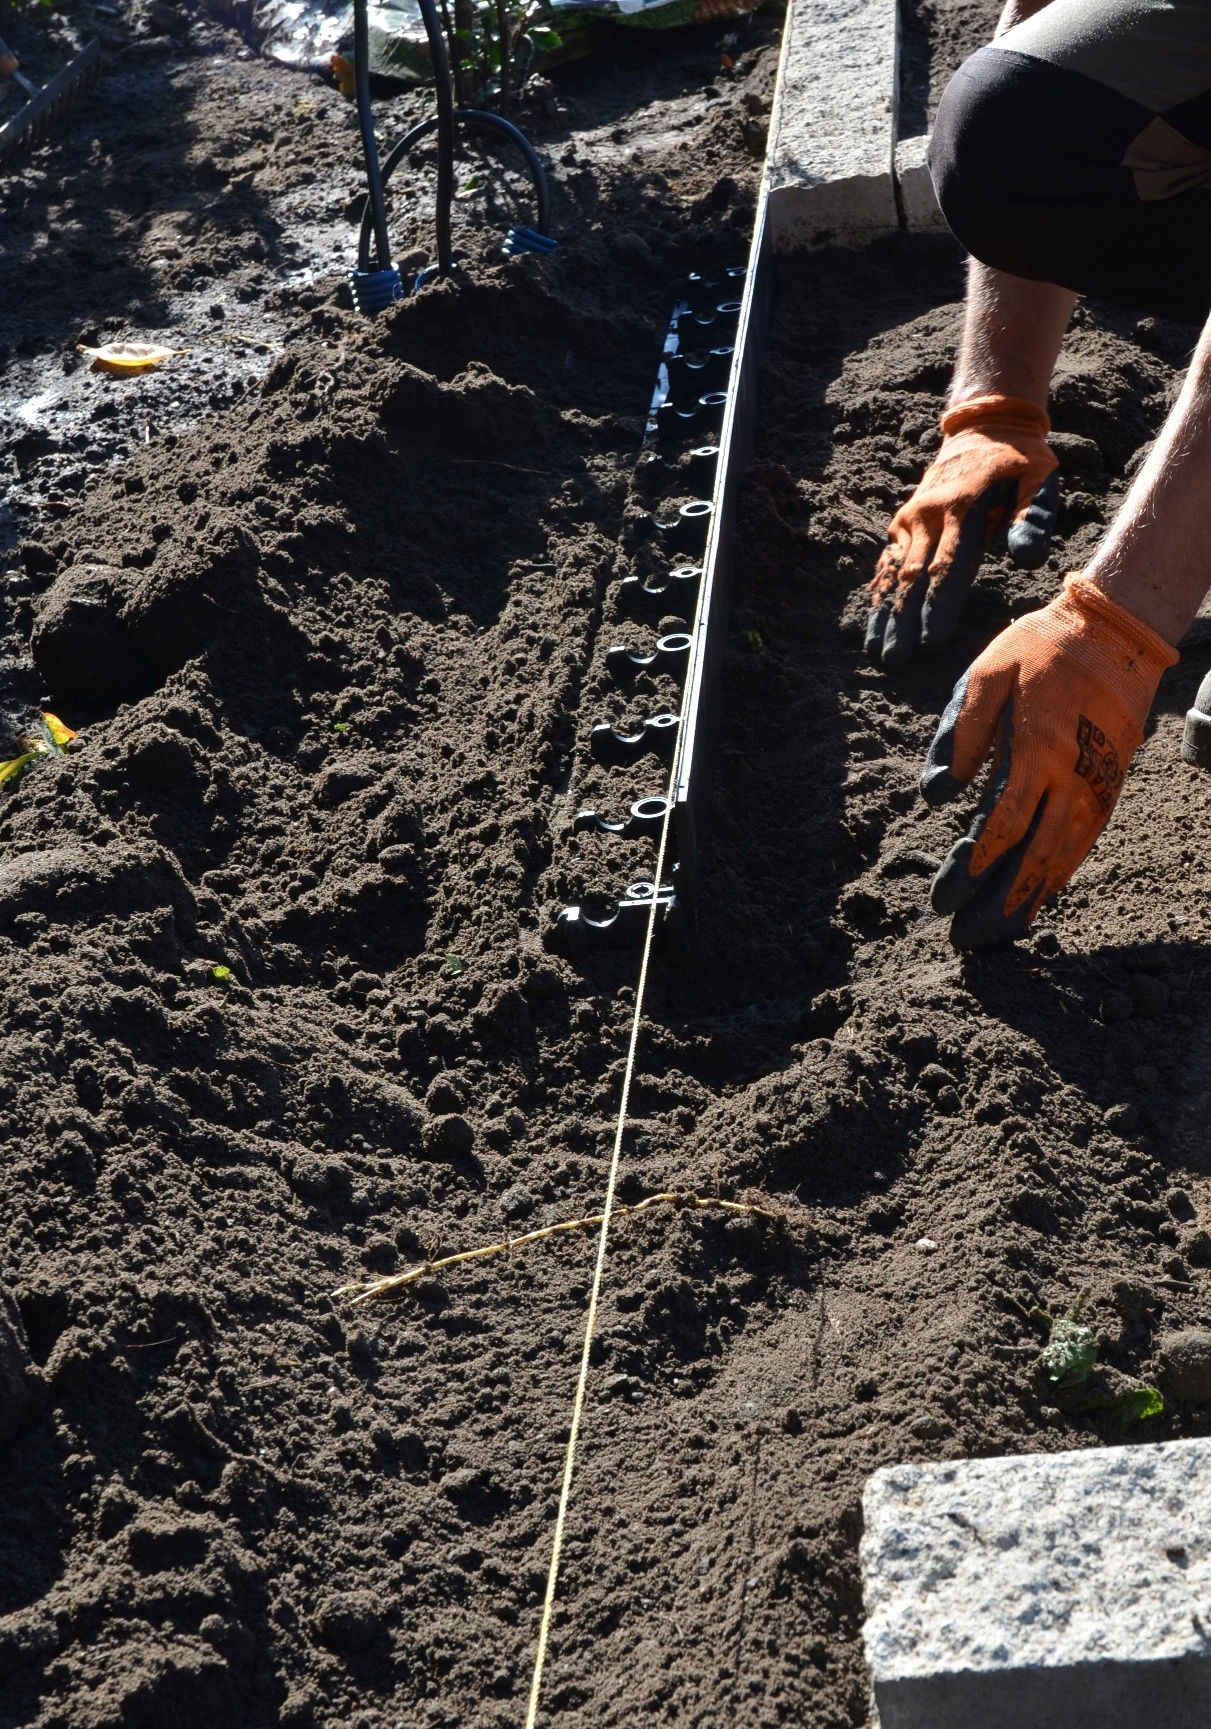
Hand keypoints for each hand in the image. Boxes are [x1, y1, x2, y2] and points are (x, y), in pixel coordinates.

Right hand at [867, 394, 1059, 667]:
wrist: (984, 428)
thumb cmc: (1021, 463)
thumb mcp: (1039, 481)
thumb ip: (1032, 519)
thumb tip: (1028, 558)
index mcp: (963, 510)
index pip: (948, 568)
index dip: (938, 609)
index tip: (929, 644)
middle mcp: (929, 516)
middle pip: (914, 577)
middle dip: (904, 622)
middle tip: (896, 661)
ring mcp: (911, 520)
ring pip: (893, 573)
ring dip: (884, 614)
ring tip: (876, 651)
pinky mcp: (902, 523)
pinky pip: (886, 563)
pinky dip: (878, 594)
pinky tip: (872, 624)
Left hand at [921, 574, 1176, 948]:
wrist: (1115, 632)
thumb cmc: (1039, 650)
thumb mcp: (985, 675)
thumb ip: (960, 734)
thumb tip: (939, 794)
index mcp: (1036, 751)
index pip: (1000, 827)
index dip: (972, 867)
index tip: (944, 899)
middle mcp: (1072, 776)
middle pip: (1034, 856)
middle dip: (998, 901)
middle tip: (966, 940)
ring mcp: (1097, 783)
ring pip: (1065, 856)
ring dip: (1031, 898)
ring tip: (1001, 933)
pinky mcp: (1110, 783)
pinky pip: (1086, 839)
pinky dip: (1062, 872)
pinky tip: (1040, 896)